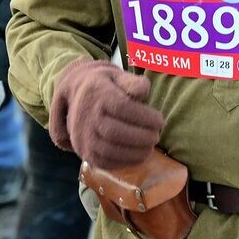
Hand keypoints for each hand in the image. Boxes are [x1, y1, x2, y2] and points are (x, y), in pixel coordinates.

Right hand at [49, 59, 164, 169]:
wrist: (77, 97)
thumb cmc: (105, 86)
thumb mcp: (117, 76)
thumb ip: (132, 82)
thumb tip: (143, 91)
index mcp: (97, 94)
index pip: (122, 107)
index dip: (145, 117)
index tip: (160, 120)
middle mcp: (86, 116)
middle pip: (115, 132)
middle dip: (141, 137)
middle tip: (156, 136)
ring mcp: (83, 136)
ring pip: (110, 150)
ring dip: (136, 152)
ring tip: (150, 146)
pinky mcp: (85, 153)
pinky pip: (106, 163)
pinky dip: (126, 162)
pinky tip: (139, 155)